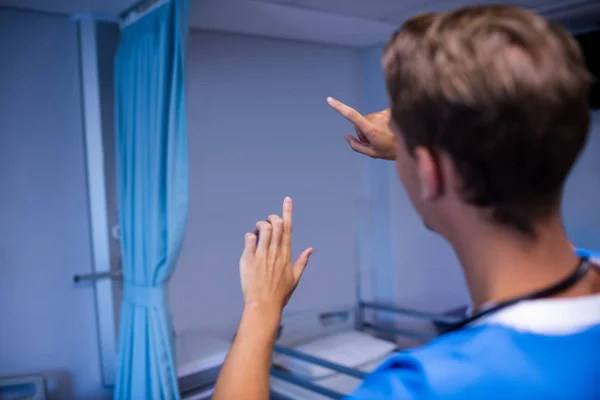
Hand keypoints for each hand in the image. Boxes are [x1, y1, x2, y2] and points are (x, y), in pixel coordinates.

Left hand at [239, 197, 312, 313]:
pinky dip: (250, 235)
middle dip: (272, 217)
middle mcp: (275, 252)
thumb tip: (311, 249)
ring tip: (258, 232)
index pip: (288, 228)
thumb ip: (303, 261)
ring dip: (260, 225)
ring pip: (263, 228)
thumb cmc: (280, 294)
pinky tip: (251, 241)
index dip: (287, 212)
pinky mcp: (249, 258)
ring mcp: (262, 254)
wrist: (264, 305)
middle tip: (268, 222)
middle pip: (276, 224)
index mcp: (286, 255)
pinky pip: (249, 238)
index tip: (287, 200)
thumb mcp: (295, 278)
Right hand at [327, 97, 397, 159]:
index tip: (329, 100)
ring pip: (370, 119)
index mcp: (371, 130)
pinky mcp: (390, 110)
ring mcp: (384, 113)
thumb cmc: (391, 150)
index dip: (340, 107)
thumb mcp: (372, 153)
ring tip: (385, 136)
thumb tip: (345, 136)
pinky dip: (381, 122)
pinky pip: (378, 116)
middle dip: (364, 131)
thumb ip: (356, 146)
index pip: (352, 116)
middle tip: (375, 141)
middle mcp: (376, 118)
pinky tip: (390, 129)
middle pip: (360, 123)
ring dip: (373, 127)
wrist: (413, 142)